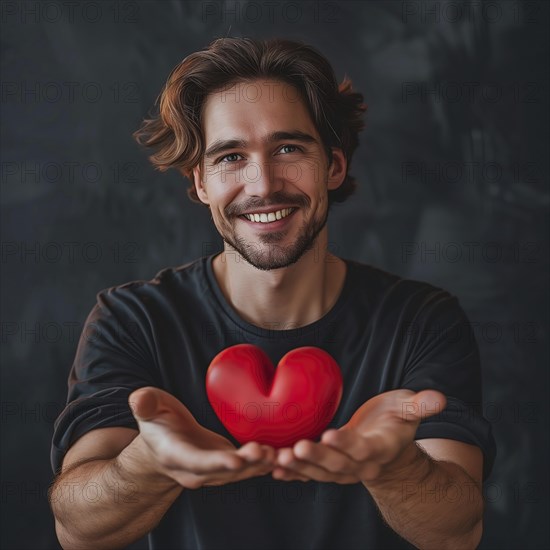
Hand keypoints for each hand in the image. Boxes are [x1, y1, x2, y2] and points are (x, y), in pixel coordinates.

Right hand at [128, 387, 275, 489]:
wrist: (164, 445)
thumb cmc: (158, 422)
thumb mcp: (149, 408)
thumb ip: (145, 404)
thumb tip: (138, 399)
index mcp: (176, 455)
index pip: (197, 462)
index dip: (216, 462)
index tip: (235, 460)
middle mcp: (196, 471)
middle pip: (223, 472)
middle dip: (246, 464)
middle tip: (266, 452)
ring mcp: (215, 473)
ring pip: (240, 474)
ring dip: (261, 466)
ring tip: (280, 453)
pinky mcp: (230, 467)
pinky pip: (249, 469)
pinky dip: (266, 464)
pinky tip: (284, 455)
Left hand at [272, 389, 445, 485]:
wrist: (389, 449)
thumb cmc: (397, 422)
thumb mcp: (410, 410)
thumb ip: (421, 406)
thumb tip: (440, 397)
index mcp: (381, 448)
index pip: (364, 449)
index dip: (348, 444)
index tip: (330, 435)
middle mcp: (362, 465)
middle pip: (338, 464)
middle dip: (317, 458)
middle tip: (296, 448)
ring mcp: (344, 471)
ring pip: (321, 473)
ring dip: (300, 468)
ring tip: (279, 459)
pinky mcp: (329, 469)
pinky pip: (310, 475)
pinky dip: (293, 474)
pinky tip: (274, 469)